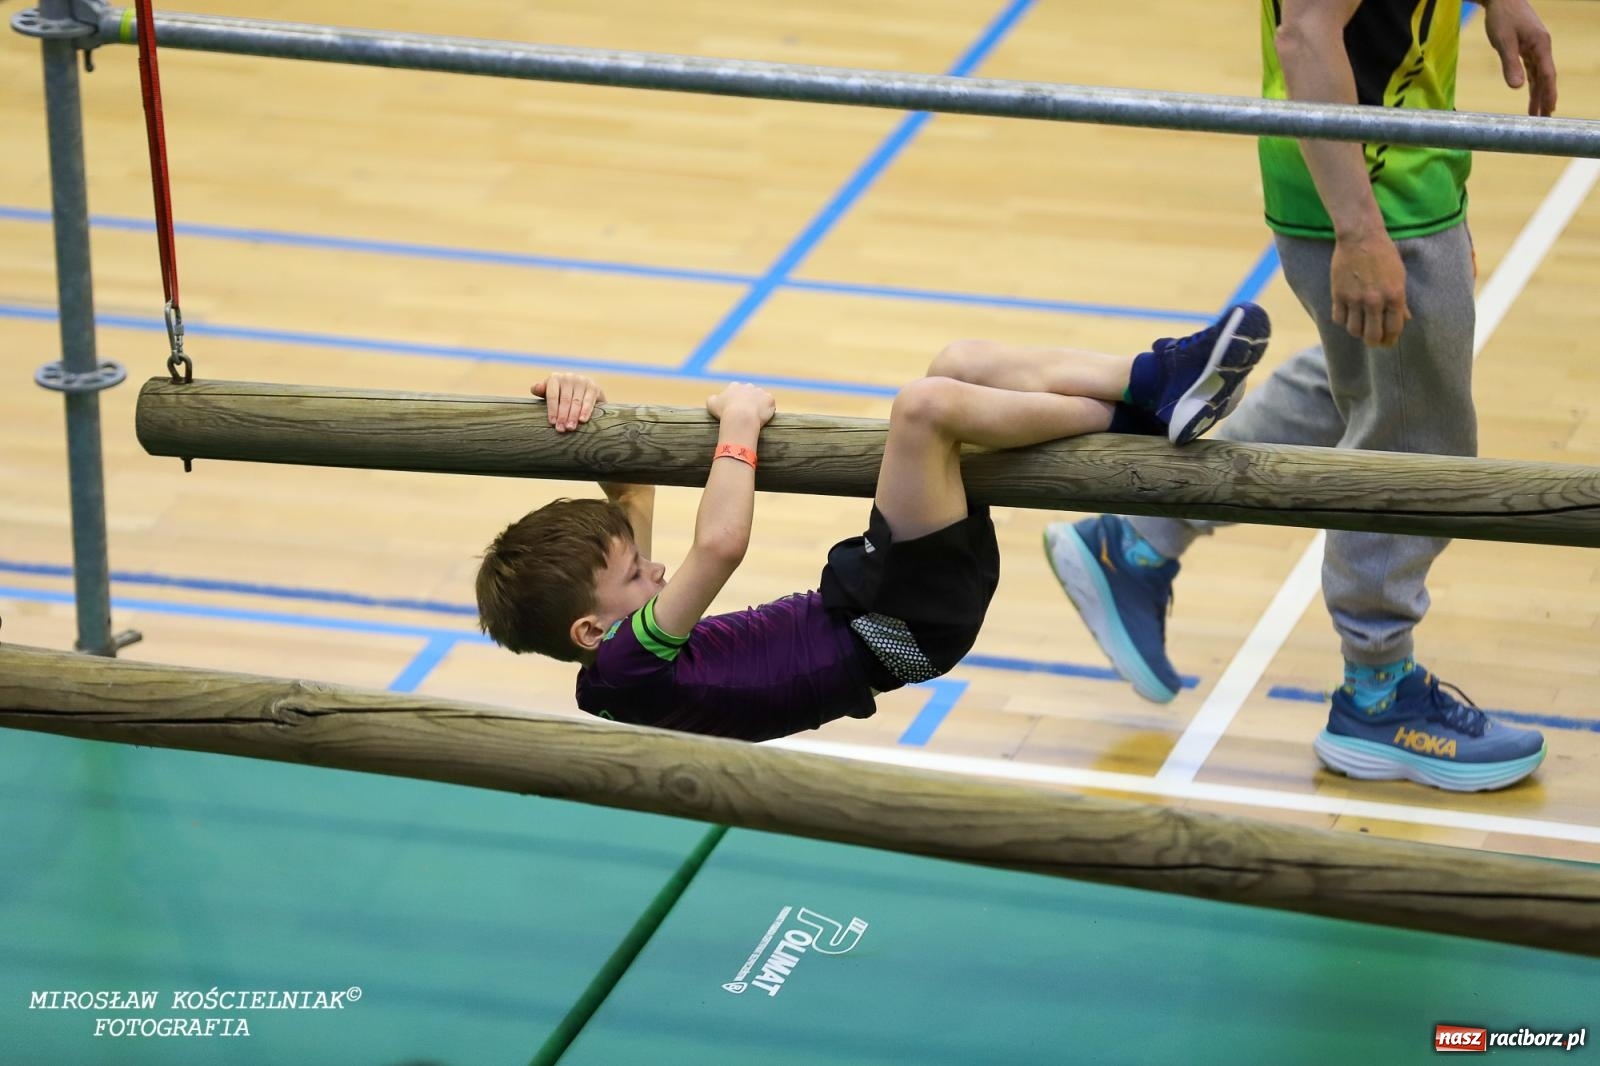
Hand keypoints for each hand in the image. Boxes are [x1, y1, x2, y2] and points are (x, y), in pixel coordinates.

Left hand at [531, 372, 603, 431]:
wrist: (585, 391)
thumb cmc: (562, 395)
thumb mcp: (551, 392)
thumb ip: (541, 390)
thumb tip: (535, 388)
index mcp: (555, 379)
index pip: (553, 395)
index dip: (552, 409)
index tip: (552, 423)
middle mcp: (568, 377)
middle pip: (565, 400)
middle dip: (563, 416)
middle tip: (561, 429)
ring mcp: (582, 381)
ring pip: (576, 401)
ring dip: (573, 416)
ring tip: (570, 428)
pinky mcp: (593, 387)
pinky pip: (589, 401)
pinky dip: (586, 411)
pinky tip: (582, 420)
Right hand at [707, 382, 774, 425]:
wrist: (740, 417)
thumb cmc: (724, 412)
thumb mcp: (711, 404)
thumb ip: (712, 399)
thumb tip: (714, 399)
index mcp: (734, 386)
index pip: (736, 390)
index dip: (735, 400)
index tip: (734, 408)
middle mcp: (748, 386)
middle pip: (749, 392)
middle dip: (748, 400)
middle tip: (746, 413)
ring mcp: (760, 392)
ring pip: (761, 398)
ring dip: (759, 405)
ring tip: (756, 417)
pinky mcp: (769, 399)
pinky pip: (770, 403)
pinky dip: (768, 409)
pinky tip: (764, 417)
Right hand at [1330, 230, 1409, 346]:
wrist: (1361, 237)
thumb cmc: (1383, 254)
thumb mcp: (1399, 276)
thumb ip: (1401, 300)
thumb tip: (1405, 319)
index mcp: (1394, 296)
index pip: (1393, 329)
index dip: (1390, 339)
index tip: (1387, 342)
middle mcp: (1375, 301)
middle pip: (1372, 336)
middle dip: (1373, 341)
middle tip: (1372, 339)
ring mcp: (1355, 299)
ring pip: (1354, 330)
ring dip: (1357, 331)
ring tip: (1359, 324)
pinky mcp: (1338, 295)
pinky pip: (1339, 319)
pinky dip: (1343, 320)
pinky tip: (1347, 314)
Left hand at [1484, 0, 1556, 116]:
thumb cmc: (1502, 17)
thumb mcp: (1503, 42)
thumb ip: (1510, 64)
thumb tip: (1517, 87)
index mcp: (1540, 45)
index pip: (1547, 74)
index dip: (1548, 93)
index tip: (1549, 110)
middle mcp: (1541, 48)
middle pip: (1546, 78)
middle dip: (1546, 98)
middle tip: (1545, 119)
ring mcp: (1535, 48)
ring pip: (1539, 75)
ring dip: (1538, 94)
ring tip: (1537, 114)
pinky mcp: (1527, 48)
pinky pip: (1532, 70)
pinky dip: (1532, 84)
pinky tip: (1530, 95)